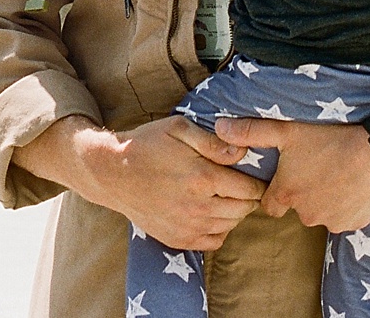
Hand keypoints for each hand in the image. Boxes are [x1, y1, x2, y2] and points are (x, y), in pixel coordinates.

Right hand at [77, 116, 264, 250]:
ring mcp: (188, 227)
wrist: (112, 173)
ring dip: (234, 211)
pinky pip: (214, 241)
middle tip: (240, 184)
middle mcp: (198, 207)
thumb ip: (214, 141)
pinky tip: (210, 212)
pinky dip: (219, 228)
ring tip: (225, 195)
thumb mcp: (179, 129)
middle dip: (248, 197)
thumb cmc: (146, 145)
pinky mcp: (177, 239)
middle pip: (244, 209)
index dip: (257, 181)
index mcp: (203, 178)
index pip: (251, 189)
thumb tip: (242, 153)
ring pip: (231, 225)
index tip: (253, 174)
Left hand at [214, 117, 369, 232]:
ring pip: (322, 213)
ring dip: (326, 198)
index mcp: (286, 194)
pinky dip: (347, 204)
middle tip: (317, 166)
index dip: (275, 191)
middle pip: (297, 208)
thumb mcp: (287, 131)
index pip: (269, 205)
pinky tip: (353, 182)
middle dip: (303, 192)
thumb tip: (218, 128)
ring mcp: (332, 221)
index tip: (287, 176)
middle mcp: (306, 214)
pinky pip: (345, 217)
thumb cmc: (331, 139)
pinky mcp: (355, 224)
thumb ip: (251, 131)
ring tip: (337, 171)